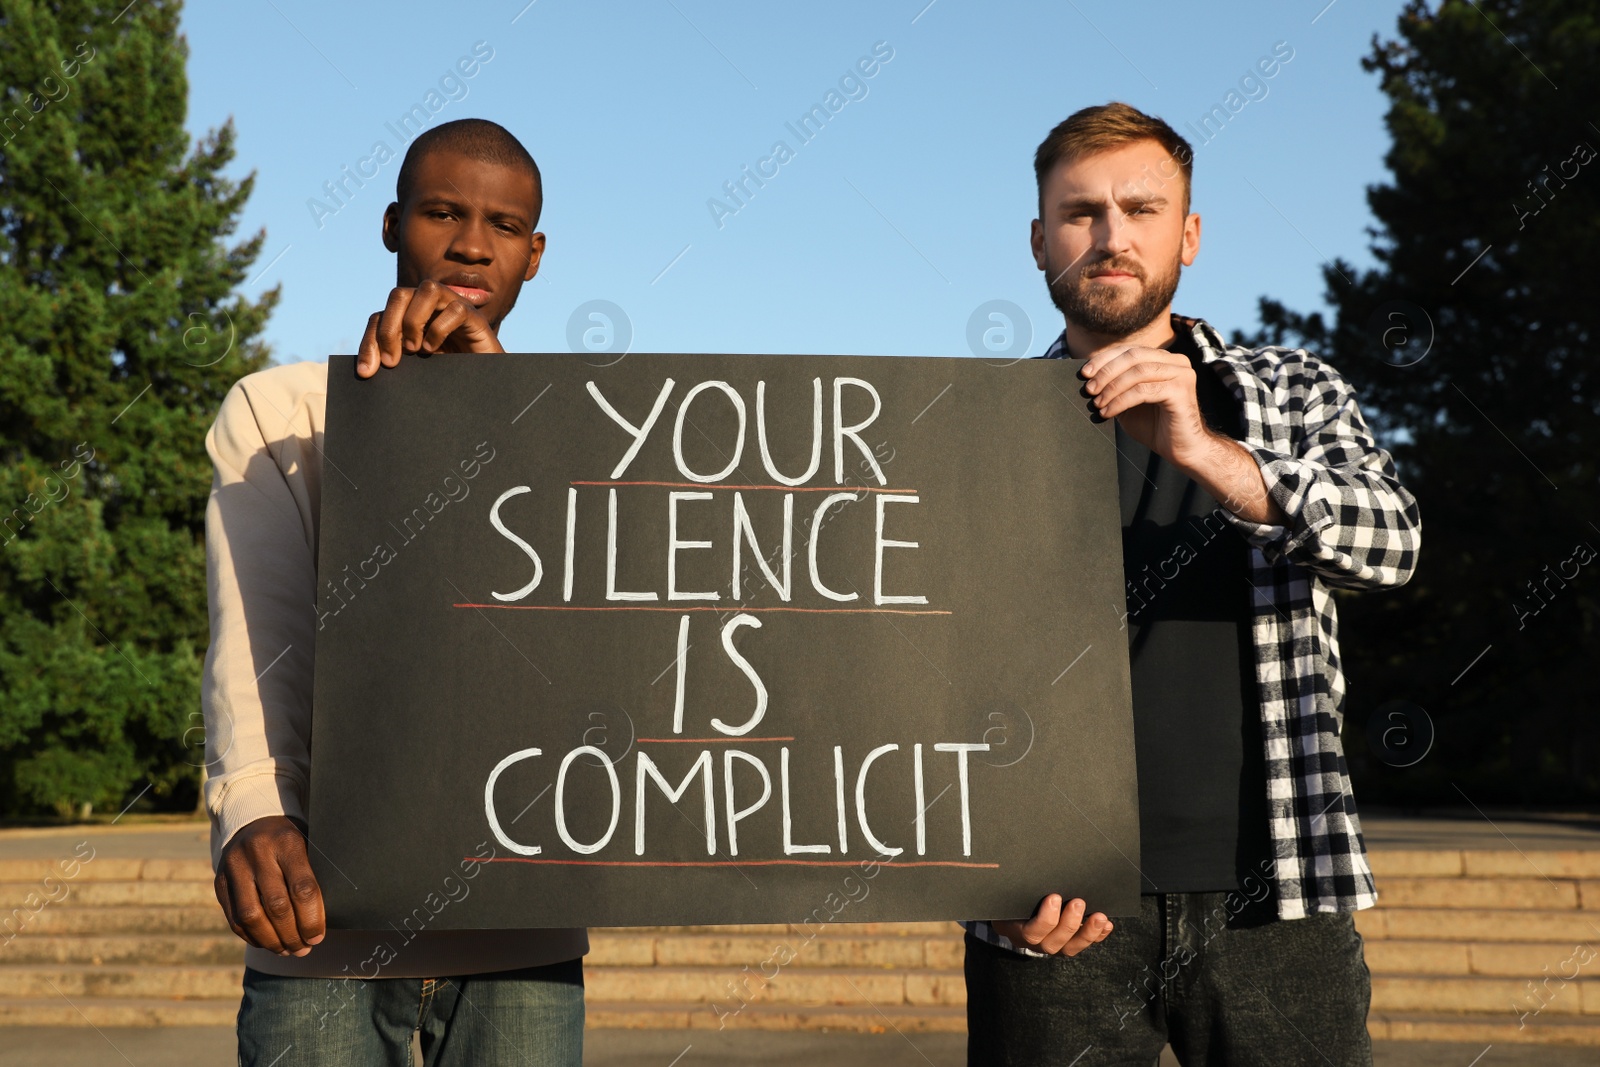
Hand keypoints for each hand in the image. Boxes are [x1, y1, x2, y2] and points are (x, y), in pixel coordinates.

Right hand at [215, 815, 325, 955]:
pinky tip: (267, 943)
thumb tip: (322, 922)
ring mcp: (234, 866)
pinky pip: (233, 918)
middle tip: (304, 949)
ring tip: (287, 950)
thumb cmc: (291, 840)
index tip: (318, 936)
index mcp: (287, 841)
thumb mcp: (307, 845)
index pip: (302, 888)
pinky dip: (252, 937)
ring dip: (271, 941)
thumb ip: (313, 876)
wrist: (253, 820)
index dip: (312, 918)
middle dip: (292, 934)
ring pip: (251, 916)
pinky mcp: (219, 880)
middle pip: (276, 905)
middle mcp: (257, 852)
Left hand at [356, 279, 503, 377]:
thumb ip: (394, 360)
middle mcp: (431, 306)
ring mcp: (453, 307)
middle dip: (389, 328)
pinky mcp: (475, 318)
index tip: (367, 372)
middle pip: (399, 295)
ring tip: (416, 349)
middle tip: (392, 360)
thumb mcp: (415, 367)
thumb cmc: (449, 376)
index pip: (381, 316)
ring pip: (427, 289)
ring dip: (414, 320)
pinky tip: (434, 350)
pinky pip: (455, 309)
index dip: (370, 341)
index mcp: (412, 316)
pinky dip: (439, 329)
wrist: (483, 386)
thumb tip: (363, 369)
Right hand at [991, 893, 1113, 956]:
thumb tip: (1024, 858)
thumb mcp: (1010, 893)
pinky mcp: (1068, 944)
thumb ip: (1019, 885)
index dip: (1045, 919)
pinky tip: (1107, 925)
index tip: (1054, 897)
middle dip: (1069, 923)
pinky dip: (1097, 936)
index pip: (1031, 931)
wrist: (1014, 910)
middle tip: (1079, 903)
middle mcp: (1036, 942)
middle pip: (1053, 941)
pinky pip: (1083, 944)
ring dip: (1087, 932)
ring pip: (1070, 947)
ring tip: (1100, 917)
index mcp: (1017, 929)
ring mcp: (1053, 945)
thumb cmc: (1013, 896)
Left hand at [1081, 345, 1213, 466]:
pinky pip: (1143, 391)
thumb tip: (1089, 376)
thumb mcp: (1128, 401)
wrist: (1181, 450)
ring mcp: (1182, 374)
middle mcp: (1176, 361)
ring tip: (1097, 403)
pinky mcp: (1181, 390)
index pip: (1130, 350)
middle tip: (1089, 389)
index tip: (1084, 373)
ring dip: (1112, 387)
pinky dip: (1121, 401)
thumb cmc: (1155, 427)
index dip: (1105, 358)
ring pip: (1137, 372)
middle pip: (1133, 355)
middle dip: (1106, 371)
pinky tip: (1108, 412)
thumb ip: (1116, 386)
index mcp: (1164, 359)